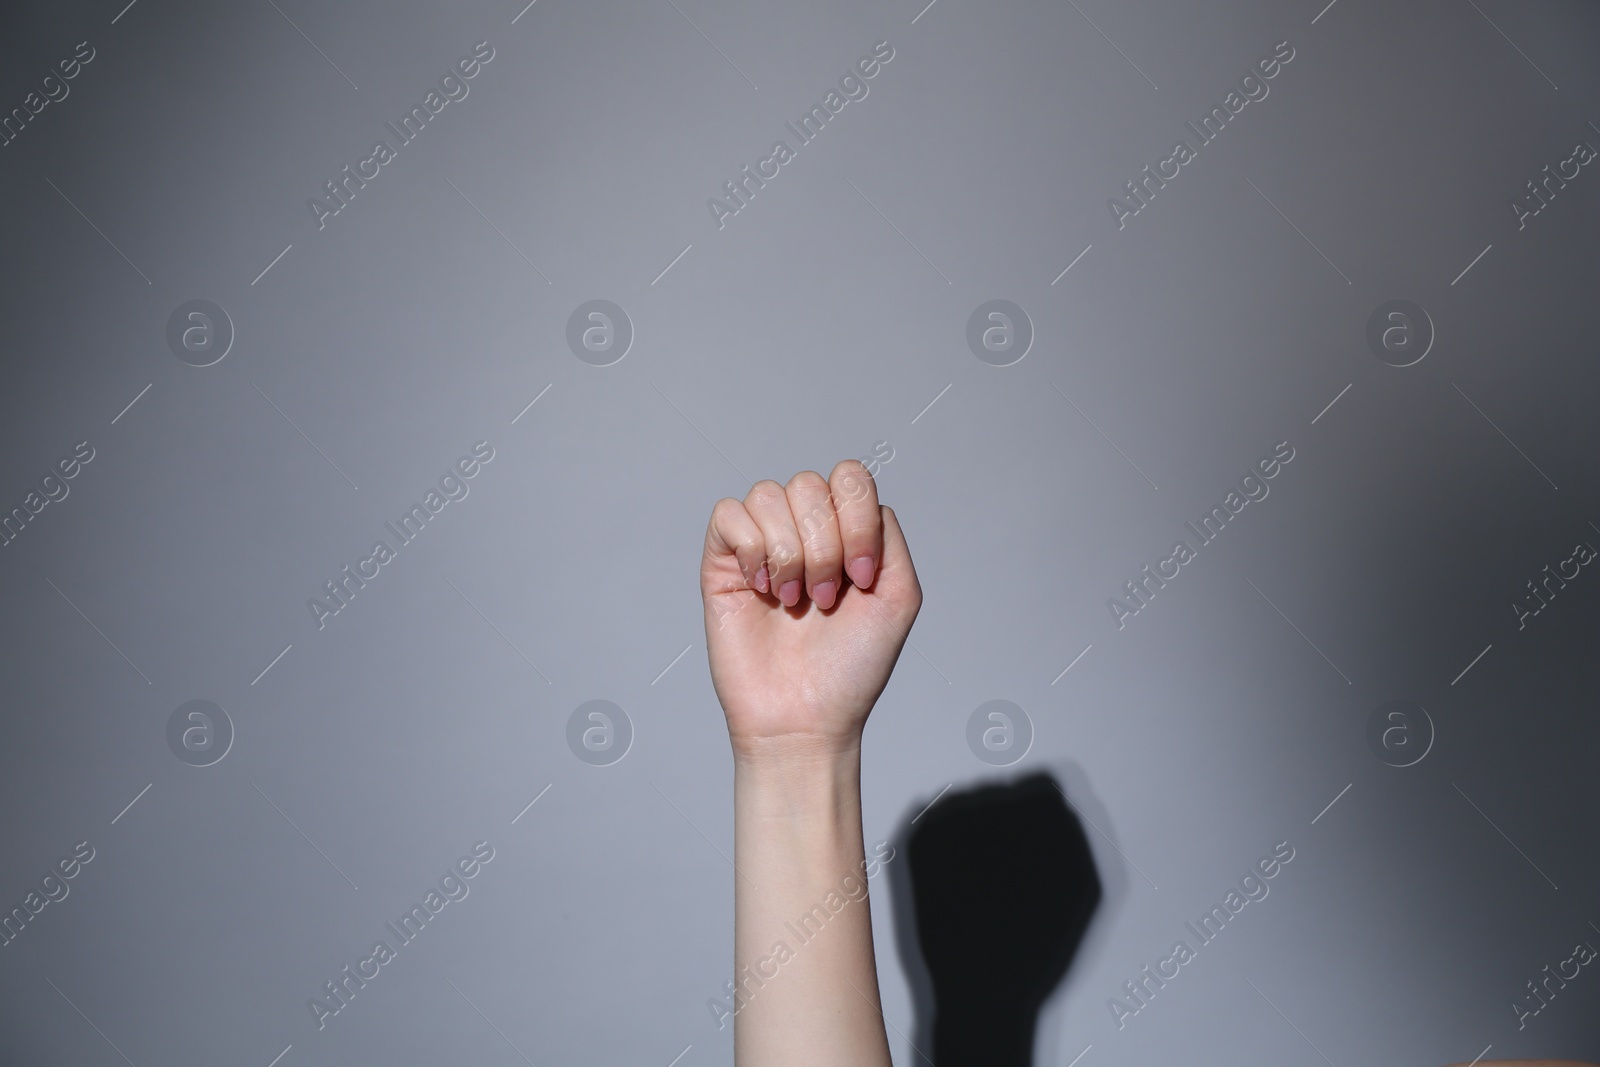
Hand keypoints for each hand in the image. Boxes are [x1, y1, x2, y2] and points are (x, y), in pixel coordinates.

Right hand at [700, 461, 921, 758]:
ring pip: (769, 494)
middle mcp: (805, 531)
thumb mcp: (898, 596)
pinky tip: (761, 588)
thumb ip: (890, 536)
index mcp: (847, 533)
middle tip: (824, 600)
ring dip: (788, 553)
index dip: (856, 520)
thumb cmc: (850, 668)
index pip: (849, 478)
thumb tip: (854, 500)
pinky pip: (729, 514)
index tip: (860, 579)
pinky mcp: (724, 561)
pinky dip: (751, 550)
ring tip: (792, 600)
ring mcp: (763, 543)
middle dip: (823, 546)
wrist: (804, 716)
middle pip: (810, 484)